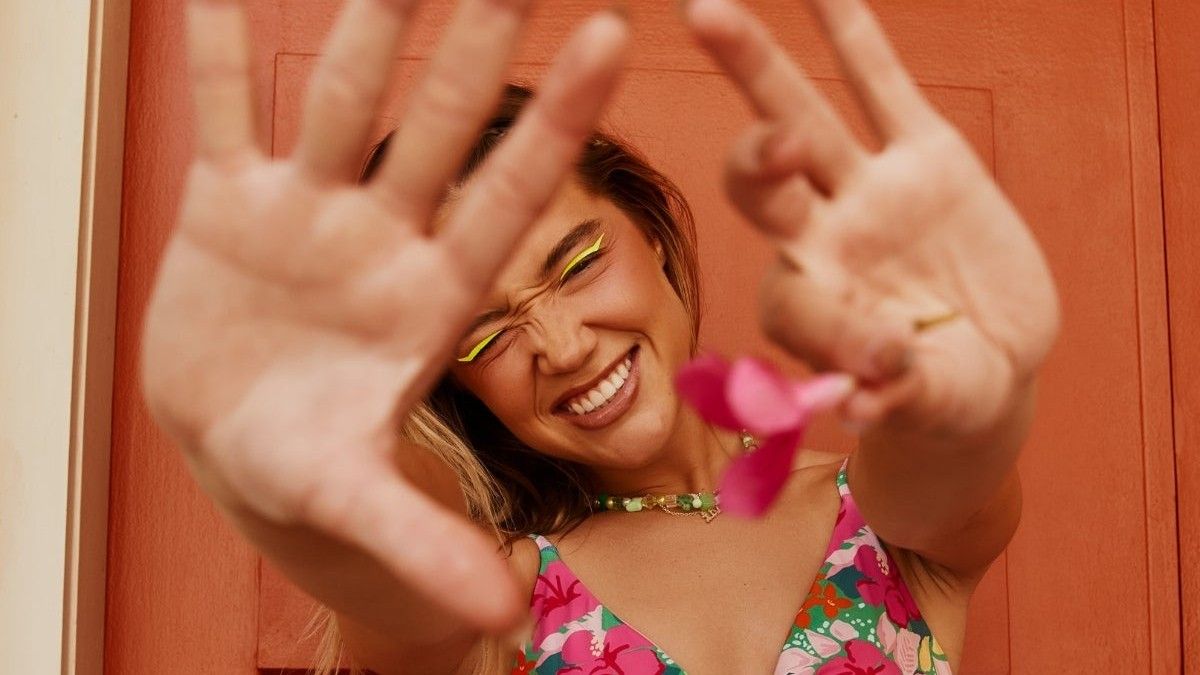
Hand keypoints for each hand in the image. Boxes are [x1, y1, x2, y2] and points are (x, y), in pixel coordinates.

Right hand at [141, 0, 626, 630]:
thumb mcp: (357, 501)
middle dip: (476, 42)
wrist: (237, 441)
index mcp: (430, 295)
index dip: (560, 121)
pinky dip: (216, 54)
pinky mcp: (229, 207)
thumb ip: (424, 542)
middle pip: (440, 124)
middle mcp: (380, 235)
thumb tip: (499, 612)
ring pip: (341, 98)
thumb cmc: (307, 467)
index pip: (509, 193)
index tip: (611, 40)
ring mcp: (305, 212)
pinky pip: (223, 113)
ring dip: (369, 20)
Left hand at [684, 0, 1059, 436]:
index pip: (790, 300)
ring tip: (708, 14)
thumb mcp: (931, 403)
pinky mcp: (925, 158)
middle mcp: (821, 238)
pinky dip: (853, 36)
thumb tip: (869, 388)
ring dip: (757, 69)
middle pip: (761, 186)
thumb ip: (900, 392)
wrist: (988, 362)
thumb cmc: (941, 394)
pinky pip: (882, 87)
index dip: (828, 326)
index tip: (884, 365)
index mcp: (809, 307)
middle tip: (767, 148)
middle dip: (752, 159)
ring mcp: (867, 192)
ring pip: (804, 119)